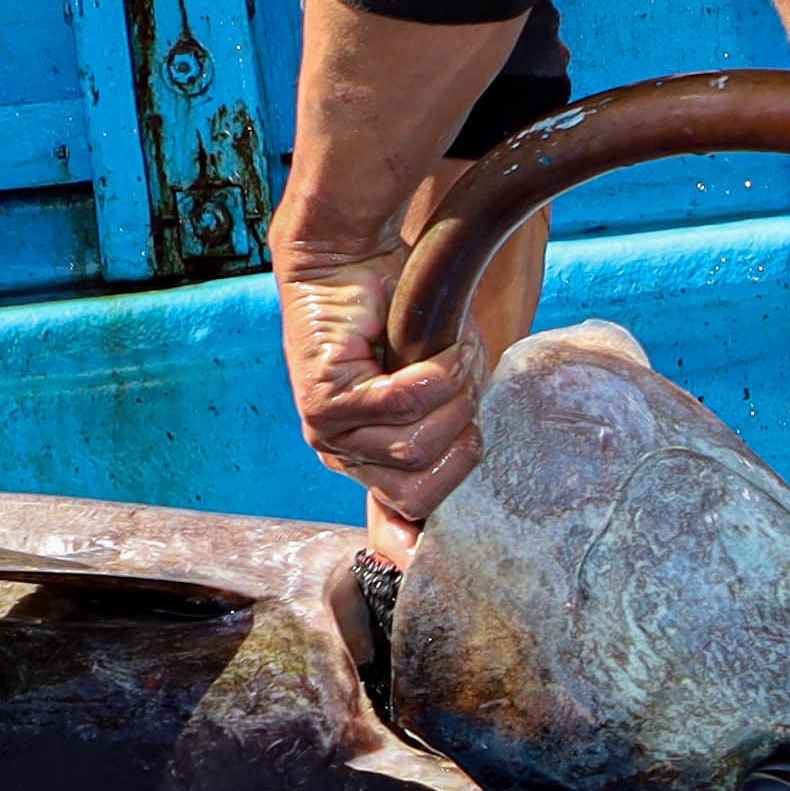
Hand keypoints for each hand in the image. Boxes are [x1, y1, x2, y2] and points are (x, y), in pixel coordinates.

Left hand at [279, 250, 487, 545]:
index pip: (406, 515)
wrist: (351, 262)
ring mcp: (330, 434)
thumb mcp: (450, 384)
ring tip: (450, 356)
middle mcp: (346, 456)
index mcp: (373, 462)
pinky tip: (438, 348)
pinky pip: (400, 407)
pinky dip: (435, 375)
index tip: (440, 528)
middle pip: (421, 489)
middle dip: (460, 438)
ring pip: (414, 448)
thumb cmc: (408, 320)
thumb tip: (466, 478)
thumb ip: (458, 429)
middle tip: (461, 386)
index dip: (431, 525)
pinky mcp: (323, 403)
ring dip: (451, 397)